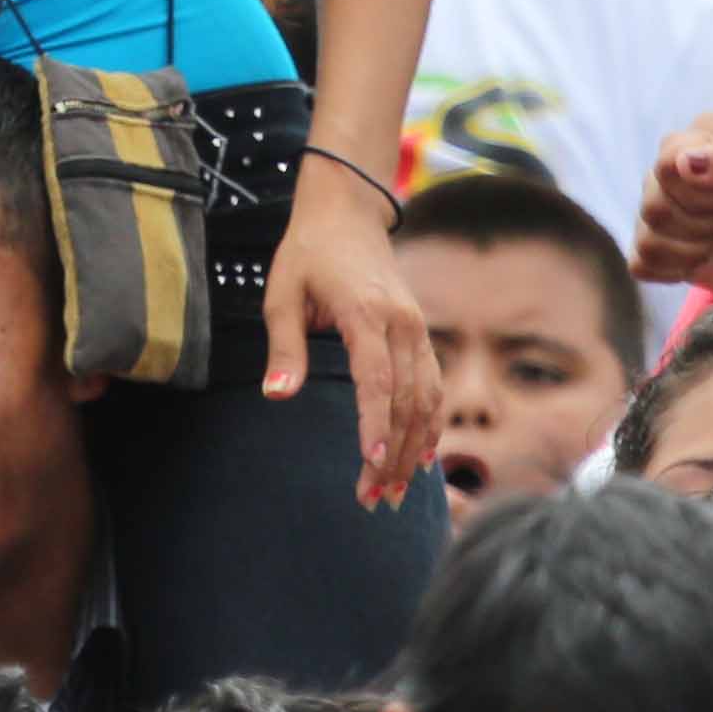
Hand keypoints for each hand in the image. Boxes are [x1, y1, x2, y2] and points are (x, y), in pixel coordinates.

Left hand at [260, 175, 434, 505]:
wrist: (347, 212)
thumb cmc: (308, 252)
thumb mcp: (282, 293)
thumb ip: (284, 347)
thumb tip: (278, 394)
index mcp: (366, 313)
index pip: (377, 380)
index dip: (375, 425)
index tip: (370, 465)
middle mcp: (402, 323)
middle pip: (406, 400)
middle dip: (391, 454)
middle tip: (373, 499)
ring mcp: (417, 328)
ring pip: (426, 398)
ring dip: (412, 447)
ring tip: (393, 491)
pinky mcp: (421, 332)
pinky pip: (434, 385)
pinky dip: (431, 424)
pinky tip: (420, 457)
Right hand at [638, 114, 712, 298]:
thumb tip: (684, 160)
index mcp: (698, 135)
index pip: (667, 165)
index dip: (702, 192)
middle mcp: (672, 166)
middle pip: (653, 205)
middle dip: (702, 223)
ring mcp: (661, 204)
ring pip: (648, 239)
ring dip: (693, 249)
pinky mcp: (657, 243)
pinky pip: (641, 264)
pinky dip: (675, 269)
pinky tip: (702, 259)